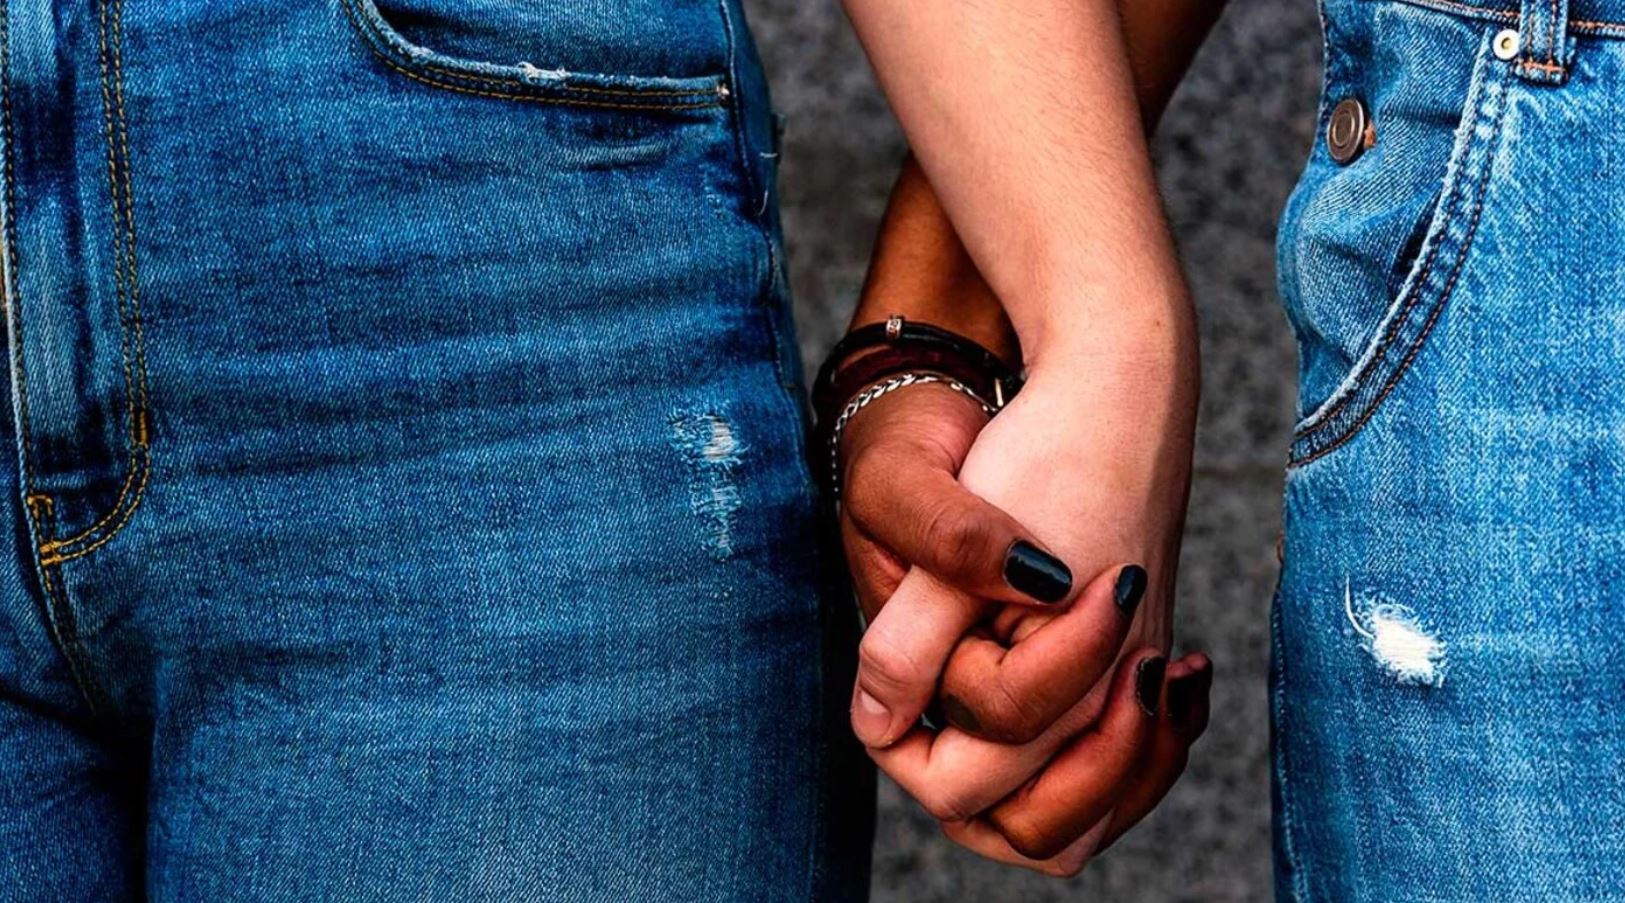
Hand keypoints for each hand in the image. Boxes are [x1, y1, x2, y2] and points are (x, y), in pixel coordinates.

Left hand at [844, 336, 1203, 870]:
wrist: (1127, 387)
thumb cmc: (1043, 458)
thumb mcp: (953, 544)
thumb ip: (910, 644)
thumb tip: (879, 723)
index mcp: (1057, 684)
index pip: (960, 786)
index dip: (905, 741)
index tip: (895, 670)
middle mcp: (1109, 702)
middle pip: (1036, 826)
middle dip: (976, 783)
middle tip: (934, 702)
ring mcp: (1135, 683)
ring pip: (1089, 807)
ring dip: (1040, 792)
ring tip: (979, 731)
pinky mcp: (1143, 654)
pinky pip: (1124, 757)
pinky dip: (1096, 763)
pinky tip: (1050, 707)